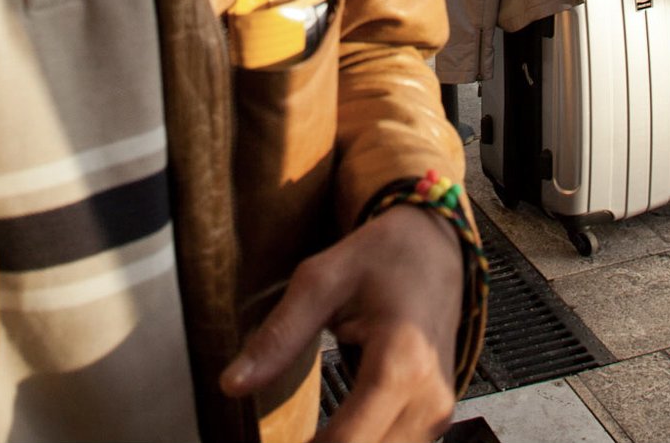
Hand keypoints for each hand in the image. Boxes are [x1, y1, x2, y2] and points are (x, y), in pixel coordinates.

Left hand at [220, 206, 461, 441]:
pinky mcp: (437, 416)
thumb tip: (231, 385)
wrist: (435, 247)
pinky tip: (332, 434)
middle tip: (278, 439)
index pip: (345, 442)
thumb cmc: (381, 255)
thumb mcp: (320, 281)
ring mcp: (438, 410)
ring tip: (304, 435)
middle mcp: (428, 395)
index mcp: (401, 362)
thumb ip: (278, 337)